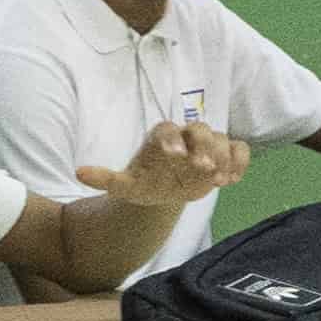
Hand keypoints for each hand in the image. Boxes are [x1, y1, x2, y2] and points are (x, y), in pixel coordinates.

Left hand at [80, 117, 249, 212]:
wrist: (166, 191)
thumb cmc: (146, 184)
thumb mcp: (124, 186)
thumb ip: (105, 178)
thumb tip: (79, 172)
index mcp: (161, 137)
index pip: (168, 129)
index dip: (172, 139)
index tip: (175, 157)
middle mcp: (186, 136)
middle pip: (200, 129)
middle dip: (204, 148)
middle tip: (203, 170)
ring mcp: (208, 145)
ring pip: (222, 138)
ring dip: (224, 157)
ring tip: (219, 180)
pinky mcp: (225, 155)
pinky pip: (239, 149)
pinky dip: (240, 161)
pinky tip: (232, 180)